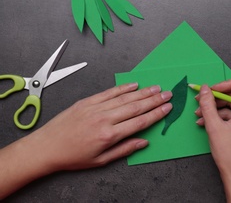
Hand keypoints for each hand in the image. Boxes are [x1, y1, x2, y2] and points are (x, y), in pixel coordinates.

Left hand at [0, 83, 171, 198]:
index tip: (167, 108)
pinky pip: (109, 92)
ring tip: (156, 88)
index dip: (156, 113)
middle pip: (136, 106)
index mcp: (109, 135)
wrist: (46, 147)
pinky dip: (123, 88)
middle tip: (168, 94)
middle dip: (155, 100)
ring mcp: (96, 107)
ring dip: (143, 92)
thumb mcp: (101, 160)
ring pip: (125, 97)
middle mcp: (104, 118)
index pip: (140, 121)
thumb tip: (143, 142)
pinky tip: (134, 85)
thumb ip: (124, 149)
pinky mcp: (87, 101)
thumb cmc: (72, 156)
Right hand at [195, 73, 230, 202]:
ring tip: (199, 115)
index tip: (211, 90)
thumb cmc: (230, 155)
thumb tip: (205, 89)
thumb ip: (208, 105)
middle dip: (216, 97)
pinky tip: (205, 122)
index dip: (225, 83)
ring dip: (215, 108)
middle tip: (200, 100)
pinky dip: (219, 116)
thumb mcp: (214, 127)